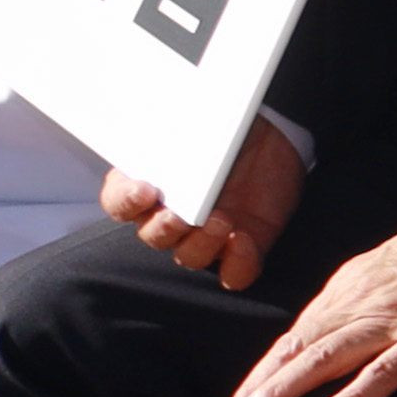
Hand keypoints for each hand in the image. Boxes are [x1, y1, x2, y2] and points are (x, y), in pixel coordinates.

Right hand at [104, 116, 301, 291]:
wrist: (277, 139)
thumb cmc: (228, 129)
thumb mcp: (204, 123)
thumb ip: (178, 131)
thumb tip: (168, 128)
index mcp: (150, 185)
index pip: (119, 202)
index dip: (125, 201)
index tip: (143, 189)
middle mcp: (172, 216)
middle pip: (153, 236)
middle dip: (165, 228)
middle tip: (182, 214)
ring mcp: (207, 235)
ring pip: (190, 257)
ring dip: (201, 244)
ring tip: (222, 220)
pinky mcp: (243, 248)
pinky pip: (234, 274)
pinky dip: (237, 265)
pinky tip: (243, 241)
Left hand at [219, 209, 396, 396]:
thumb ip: (368, 294)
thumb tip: (343, 321)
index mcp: (356, 284)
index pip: (300, 333)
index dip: (268, 369)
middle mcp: (365, 300)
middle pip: (300, 349)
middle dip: (260, 387)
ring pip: (326, 359)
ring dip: (282, 391)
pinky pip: (386, 370)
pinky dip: (353, 395)